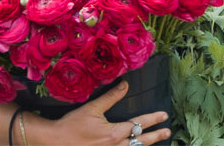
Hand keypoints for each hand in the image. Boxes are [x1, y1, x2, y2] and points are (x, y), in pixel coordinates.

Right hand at [51, 80, 170, 145]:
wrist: (56, 142)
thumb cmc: (72, 124)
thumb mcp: (92, 108)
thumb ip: (111, 97)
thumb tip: (125, 84)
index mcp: (115, 132)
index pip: (139, 123)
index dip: (153, 119)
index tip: (163, 116)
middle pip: (141, 141)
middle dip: (155, 136)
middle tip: (167, 132)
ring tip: (156, 142)